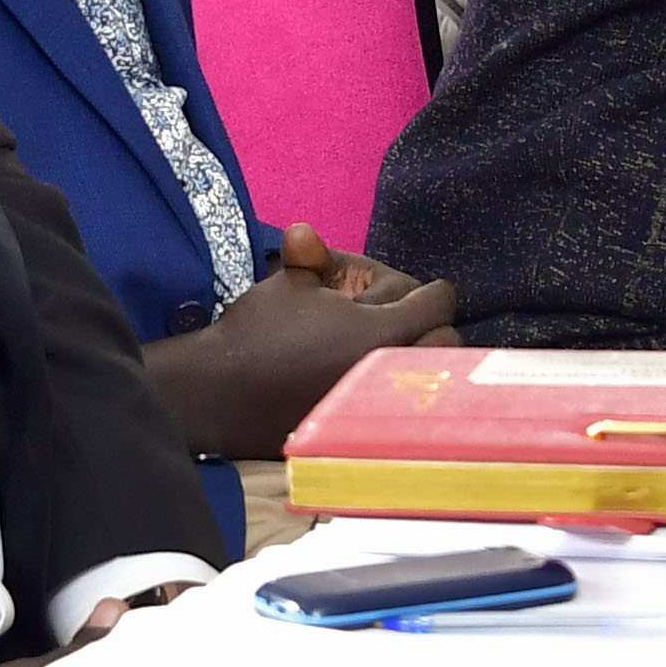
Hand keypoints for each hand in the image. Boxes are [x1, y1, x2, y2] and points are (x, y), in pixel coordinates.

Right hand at [140, 222, 458, 459]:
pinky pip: (405, 412)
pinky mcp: (360, 433)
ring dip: (426, 363)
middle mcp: (386, 371)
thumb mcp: (287, 283)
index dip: (434, 293)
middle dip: (436, 328)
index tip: (432, 292)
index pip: (436, 305)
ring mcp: (376, 408)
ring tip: (406, 353)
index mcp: (377, 330)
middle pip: (447, 346)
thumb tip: (306, 233)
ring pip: (432, 383)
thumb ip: (314, 258)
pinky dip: (404, 396)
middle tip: (419, 322)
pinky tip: (386, 387)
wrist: (218, 394)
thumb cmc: (254, 331)